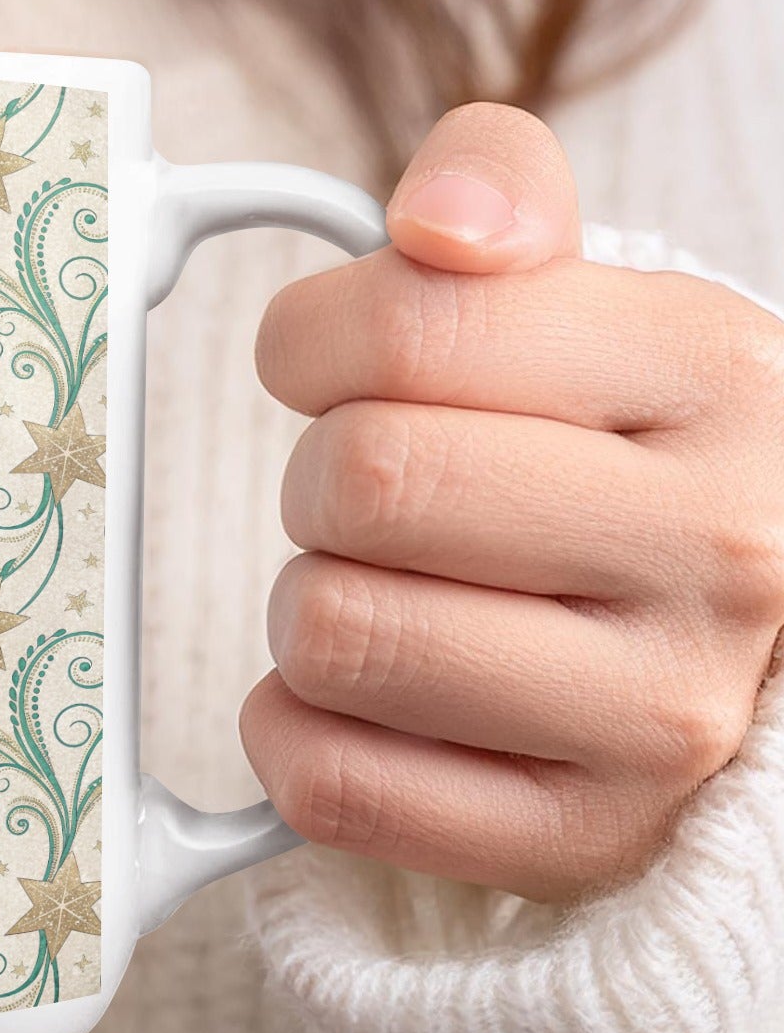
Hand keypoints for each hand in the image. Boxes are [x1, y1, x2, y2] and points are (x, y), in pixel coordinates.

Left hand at [243, 103, 783, 902]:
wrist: (741, 643)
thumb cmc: (621, 455)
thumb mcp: (593, 298)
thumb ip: (498, 193)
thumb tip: (434, 222)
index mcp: (716, 373)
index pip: (408, 329)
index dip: (309, 342)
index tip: (328, 367)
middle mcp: (721, 550)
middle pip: (360, 484)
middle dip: (317, 480)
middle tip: (368, 497)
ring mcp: (660, 717)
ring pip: (333, 635)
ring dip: (308, 606)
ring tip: (383, 593)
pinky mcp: (580, 839)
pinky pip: (331, 784)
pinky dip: (293, 732)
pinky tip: (358, 700)